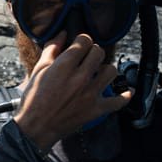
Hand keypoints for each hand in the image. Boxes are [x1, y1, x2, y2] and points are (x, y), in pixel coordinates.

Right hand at [12, 33, 131, 151]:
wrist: (36, 127)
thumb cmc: (34, 99)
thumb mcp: (39, 70)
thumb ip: (52, 48)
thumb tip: (63, 33)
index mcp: (64, 65)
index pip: (85, 40)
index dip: (82, 41)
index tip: (79, 46)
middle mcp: (80, 78)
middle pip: (99, 52)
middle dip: (93, 52)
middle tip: (87, 59)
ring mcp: (90, 94)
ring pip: (111, 71)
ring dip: (105, 69)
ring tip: (99, 73)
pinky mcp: (96, 110)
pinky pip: (119, 101)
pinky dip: (125, 95)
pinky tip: (127, 90)